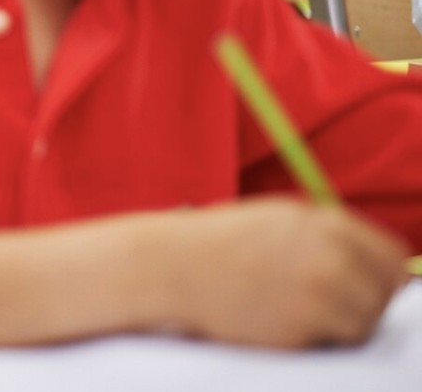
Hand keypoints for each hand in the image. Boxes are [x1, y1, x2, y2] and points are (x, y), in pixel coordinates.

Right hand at [153, 199, 409, 347]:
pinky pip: (340, 339)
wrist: (170, 266)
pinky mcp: (306, 321)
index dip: (386, 278)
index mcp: (323, 222)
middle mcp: (329, 250)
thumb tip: (376, 267)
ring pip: (367, 319)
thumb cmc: (218, 246)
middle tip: (335, 310)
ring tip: (306, 318)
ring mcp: (320, 287)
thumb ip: (324, 238)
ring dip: (346, 324)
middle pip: (385, 290)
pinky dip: (322, 338)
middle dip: (367, 303)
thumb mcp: (276, 222)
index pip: (391, 256)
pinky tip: (287, 325)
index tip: (373, 291)